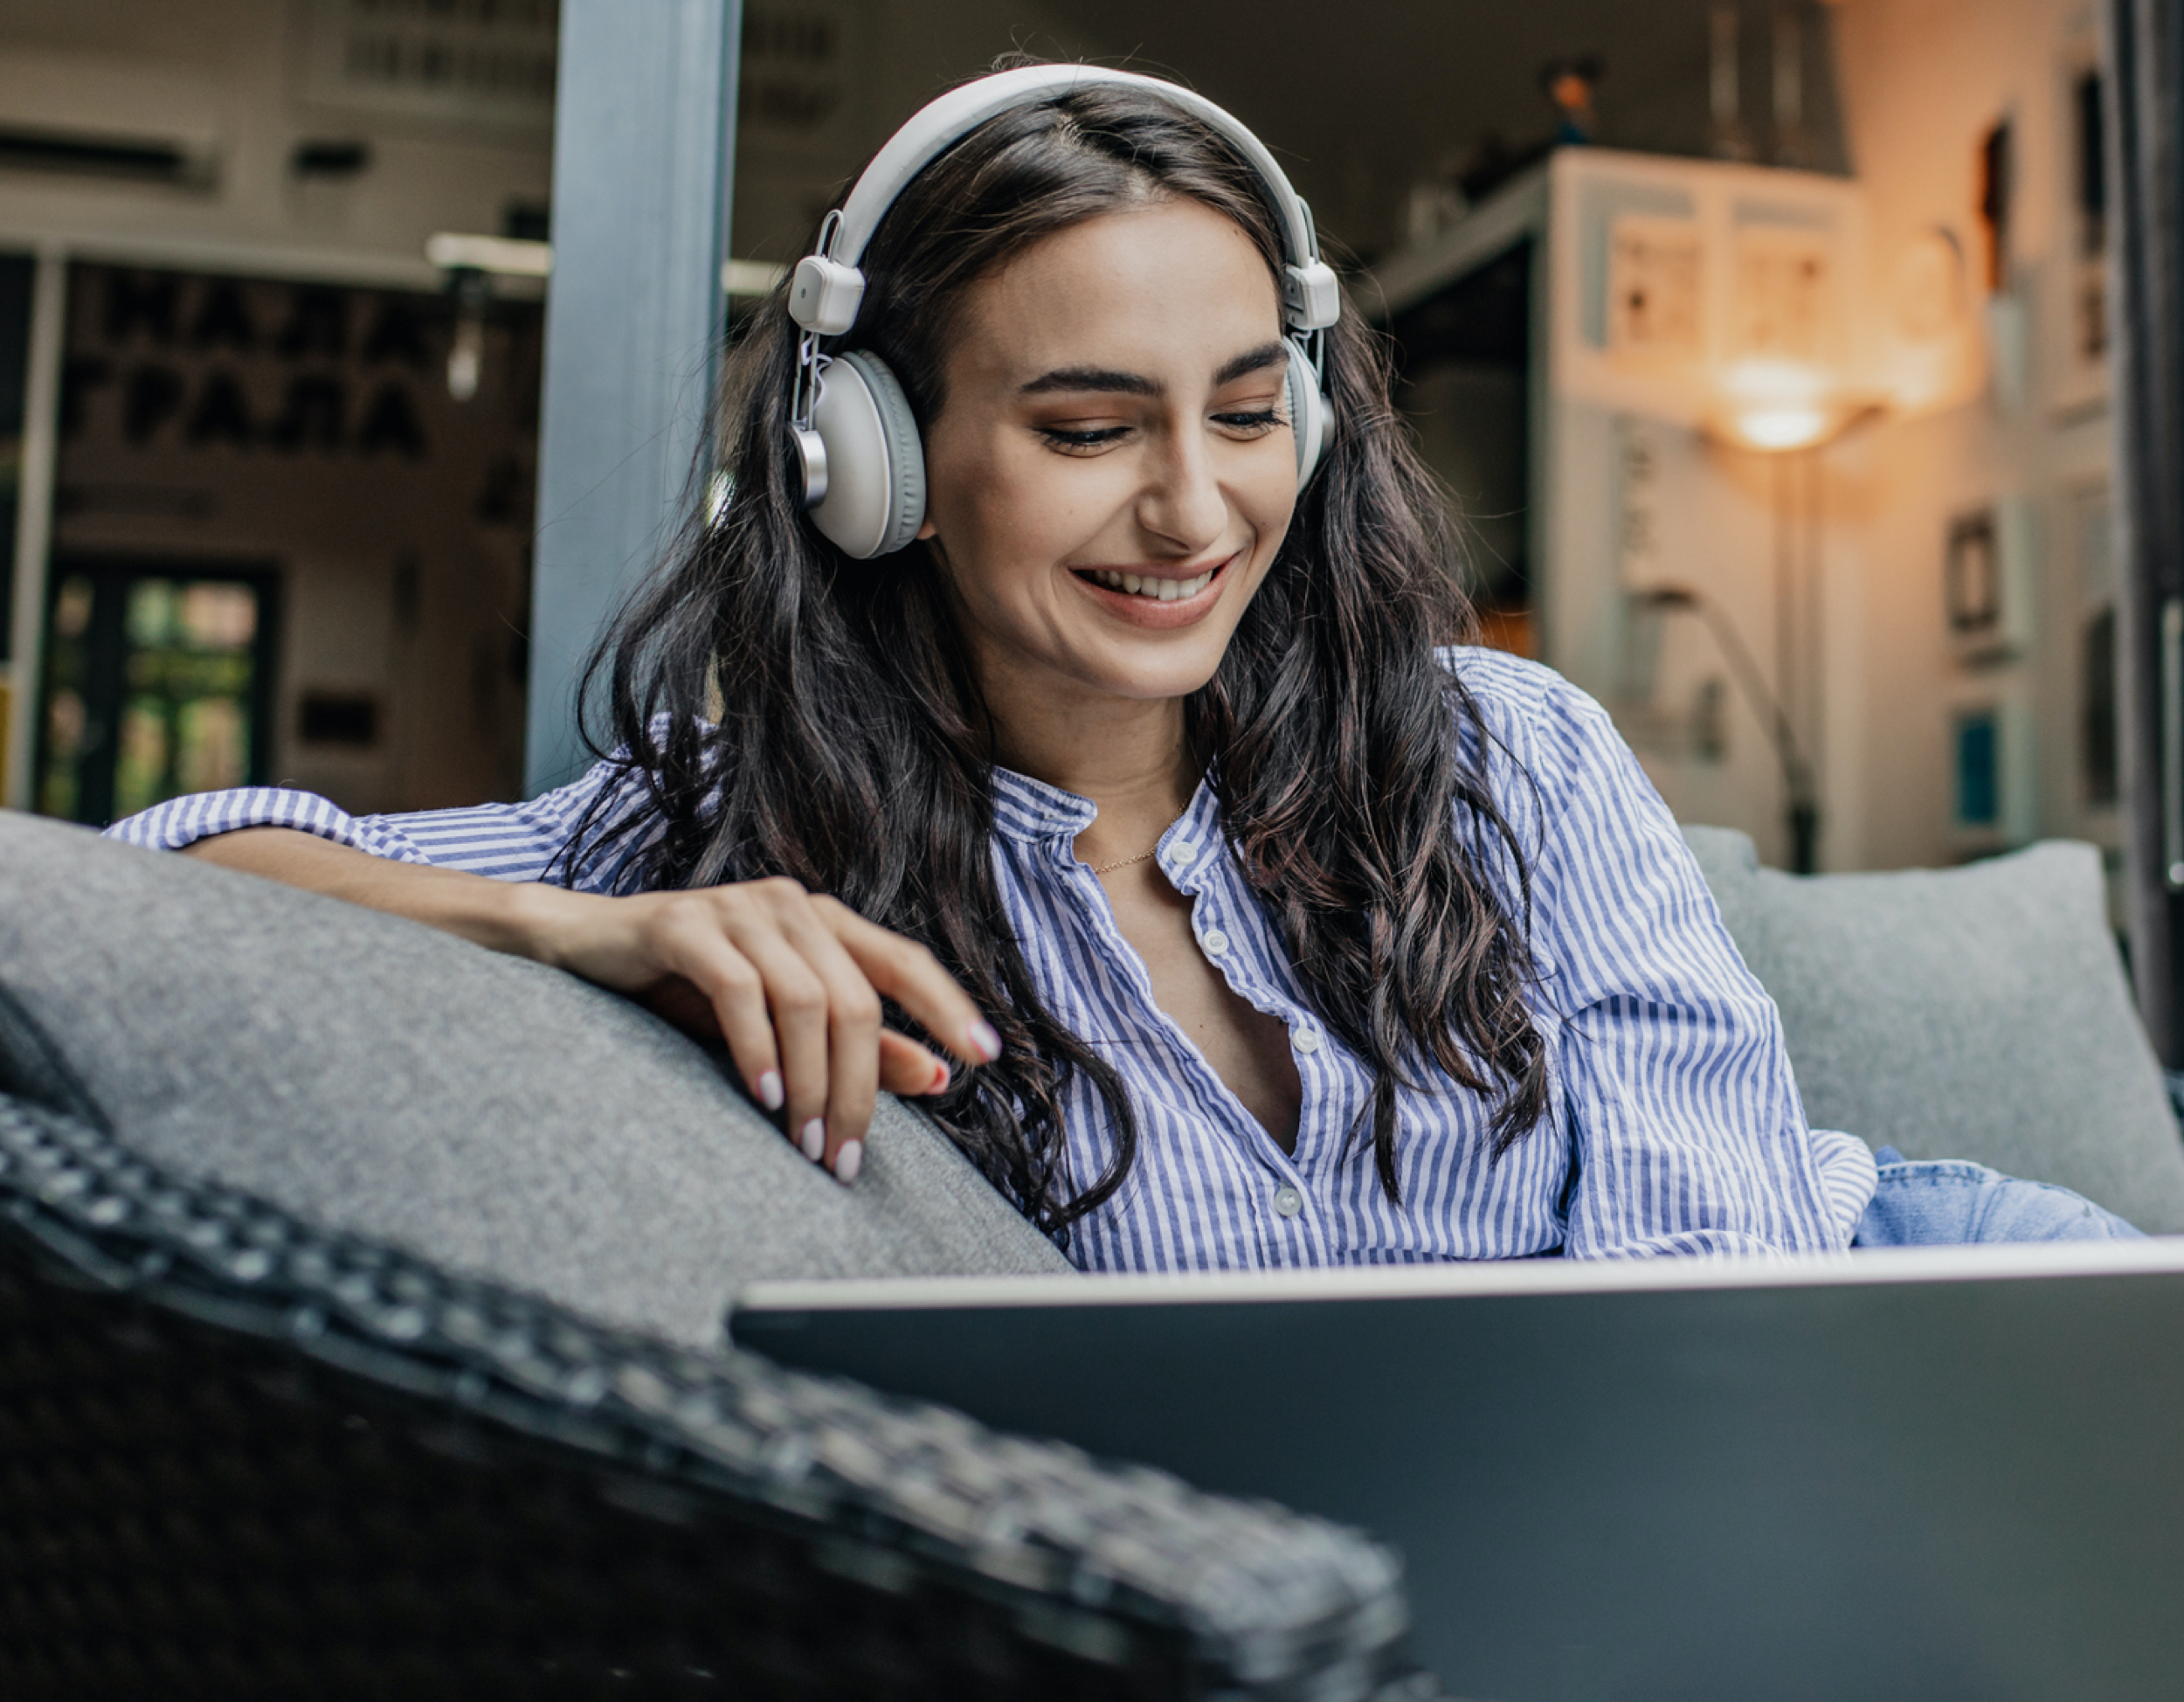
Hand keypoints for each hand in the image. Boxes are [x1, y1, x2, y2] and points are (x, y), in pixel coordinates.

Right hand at [533, 878, 1001, 1181]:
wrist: (582, 953)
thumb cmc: (688, 993)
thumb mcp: (781, 1029)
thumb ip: (857, 1049)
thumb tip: (939, 1074)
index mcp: (825, 923)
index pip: (904, 961)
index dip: (948, 1005)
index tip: (986, 1056)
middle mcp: (792, 906)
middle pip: (857, 999)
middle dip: (860, 1088)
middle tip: (844, 1157)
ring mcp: (740, 909)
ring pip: (806, 999)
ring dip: (812, 1082)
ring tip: (805, 1142)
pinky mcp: (685, 924)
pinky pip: (740, 990)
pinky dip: (759, 1049)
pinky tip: (764, 1095)